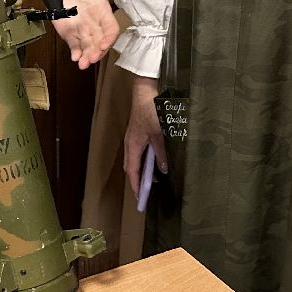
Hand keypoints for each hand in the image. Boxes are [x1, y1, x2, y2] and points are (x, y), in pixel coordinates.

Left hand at [48, 0, 137, 68]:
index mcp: (103, 11)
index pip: (111, 29)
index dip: (109, 38)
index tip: (105, 44)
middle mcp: (94, 23)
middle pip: (100, 42)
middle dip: (97, 52)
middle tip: (92, 58)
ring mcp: (82, 28)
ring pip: (88, 47)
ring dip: (87, 56)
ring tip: (83, 63)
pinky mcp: (69, 31)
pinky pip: (74, 45)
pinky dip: (75, 53)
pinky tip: (75, 58)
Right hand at [123, 76, 167, 197]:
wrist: (144, 92)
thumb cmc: (150, 112)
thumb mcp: (158, 134)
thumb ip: (160, 152)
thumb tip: (162, 169)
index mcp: (132, 146)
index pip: (132, 171)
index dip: (136, 185)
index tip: (140, 198)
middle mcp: (130, 144)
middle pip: (130, 167)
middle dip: (137, 180)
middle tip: (146, 191)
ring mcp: (132, 138)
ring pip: (134, 159)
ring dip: (141, 170)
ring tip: (152, 179)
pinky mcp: (137, 133)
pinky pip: (138, 152)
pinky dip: (143, 160)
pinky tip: (153, 160)